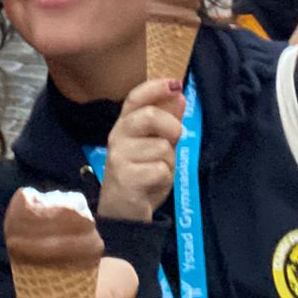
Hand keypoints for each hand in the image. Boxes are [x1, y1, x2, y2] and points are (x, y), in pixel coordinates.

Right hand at [95, 78, 185, 222]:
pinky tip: (152, 185)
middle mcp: (117, 137)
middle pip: (150, 117)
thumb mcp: (154, 146)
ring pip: (161, 148)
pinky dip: (165, 179)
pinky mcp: (126, 178)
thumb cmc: (140, 175)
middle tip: (173, 141)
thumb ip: (166, 122)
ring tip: (156, 172)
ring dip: (168, 162)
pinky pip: (161, 170)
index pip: (135, 98)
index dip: (155, 88)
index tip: (175, 84)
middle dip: (171, 127)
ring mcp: (119, 158)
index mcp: (124, 126)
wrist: (123, 213)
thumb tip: (179, 97)